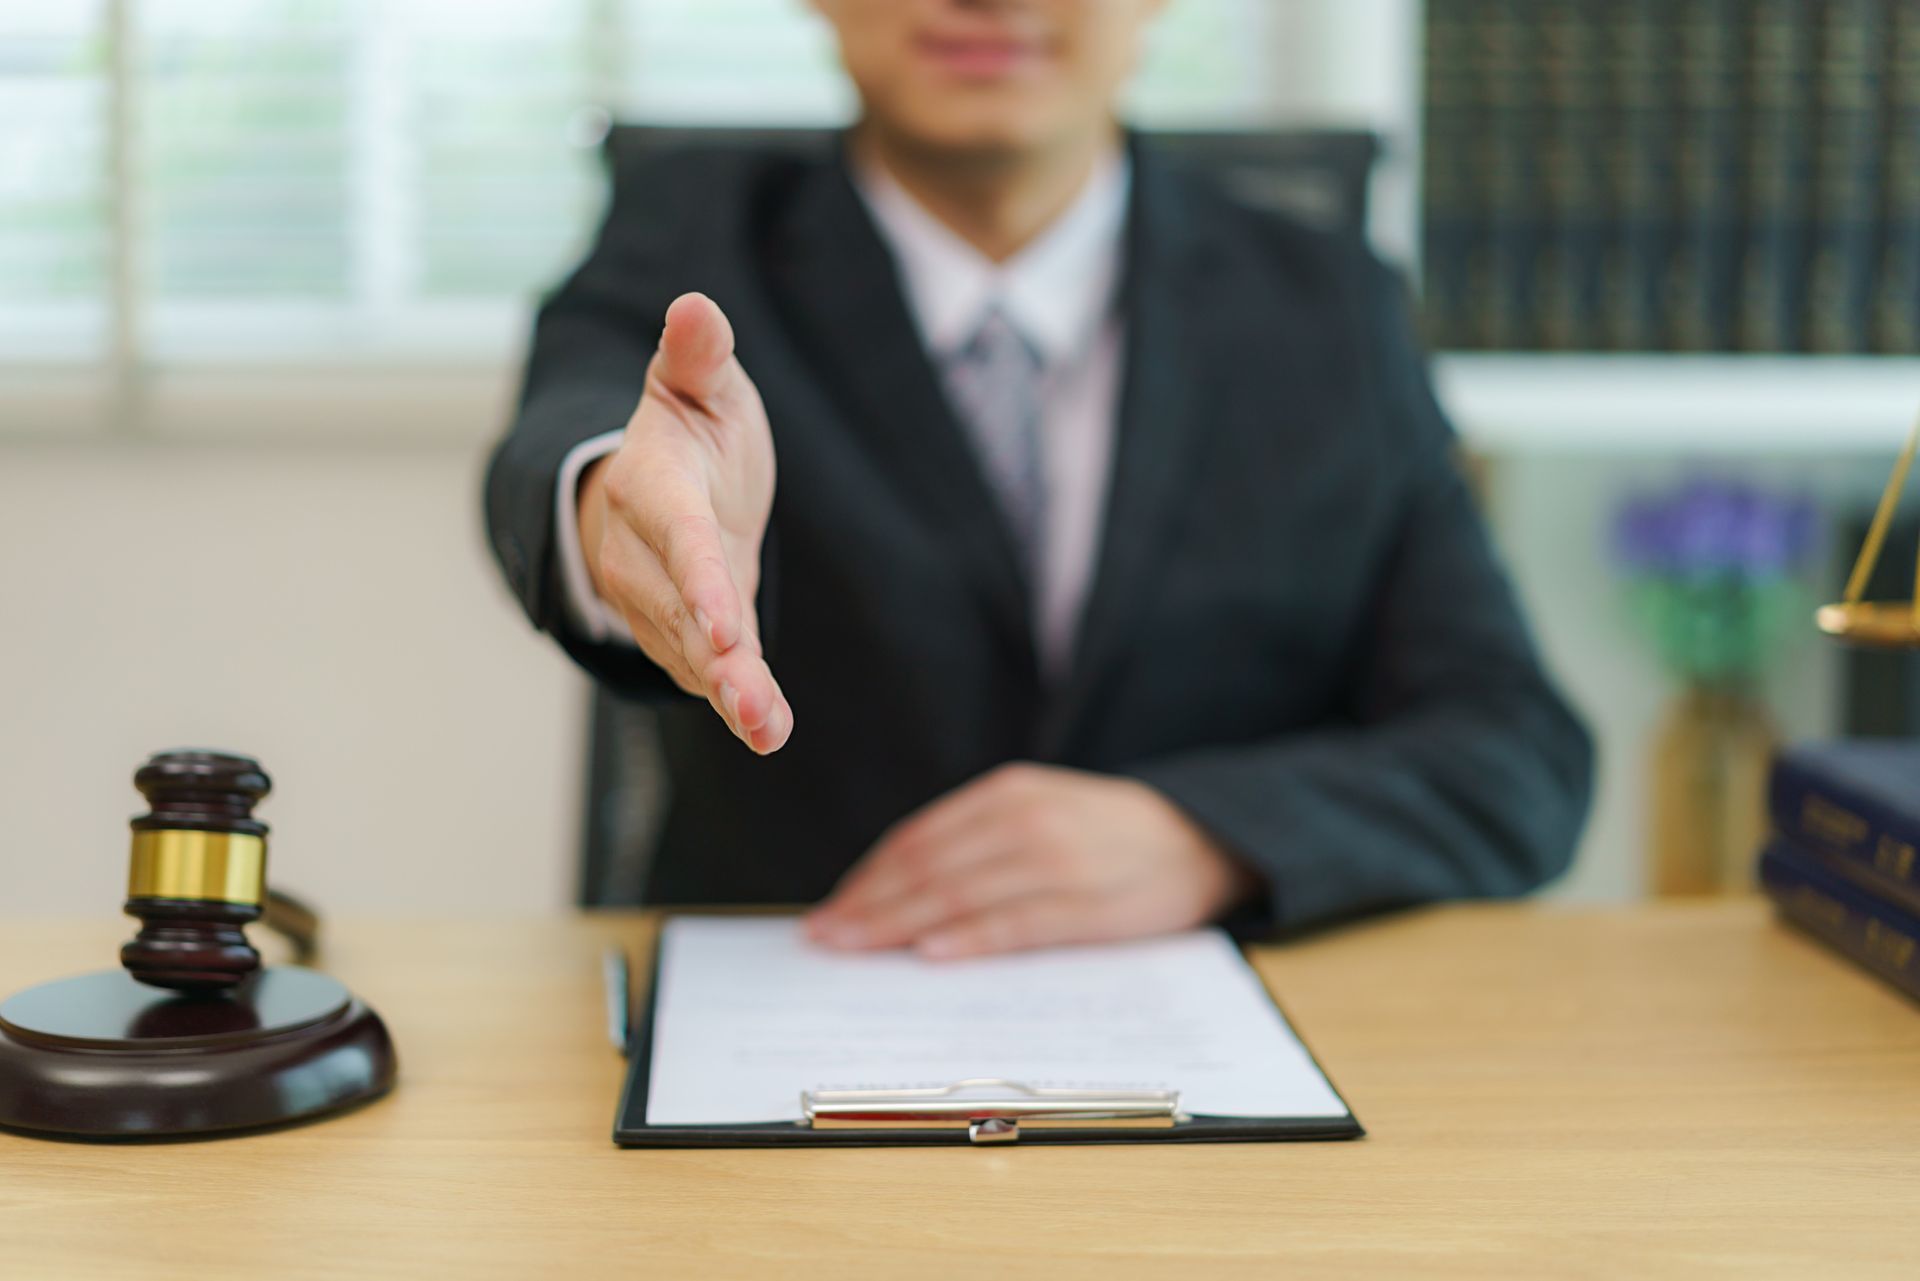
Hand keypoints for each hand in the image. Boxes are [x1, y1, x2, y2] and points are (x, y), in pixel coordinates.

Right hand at [578, 292, 791, 753]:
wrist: (660, 487)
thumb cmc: (691, 429)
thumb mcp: (701, 385)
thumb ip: (700, 357)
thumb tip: (697, 307)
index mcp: (652, 483)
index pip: (676, 533)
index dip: (698, 576)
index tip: (726, 618)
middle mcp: (641, 551)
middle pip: (680, 608)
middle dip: (715, 654)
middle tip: (749, 695)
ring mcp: (655, 600)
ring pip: (692, 651)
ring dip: (730, 693)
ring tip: (768, 729)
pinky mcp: (681, 635)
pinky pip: (706, 672)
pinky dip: (738, 703)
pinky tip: (770, 731)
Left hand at [805, 763, 1257, 958]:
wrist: (1200, 837)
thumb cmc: (1105, 836)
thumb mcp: (1039, 812)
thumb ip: (976, 842)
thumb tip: (896, 890)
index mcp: (1007, 793)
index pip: (918, 838)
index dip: (867, 877)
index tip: (828, 911)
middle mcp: (1026, 819)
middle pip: (928, 866)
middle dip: (867, 905)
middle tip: (822, 938)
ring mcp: (1058, 860)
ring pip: (960, 893)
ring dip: (898, 924)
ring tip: (855, 949)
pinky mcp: (1089, 903)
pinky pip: (1017, 923)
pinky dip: (970, 938)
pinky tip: (931, 953)